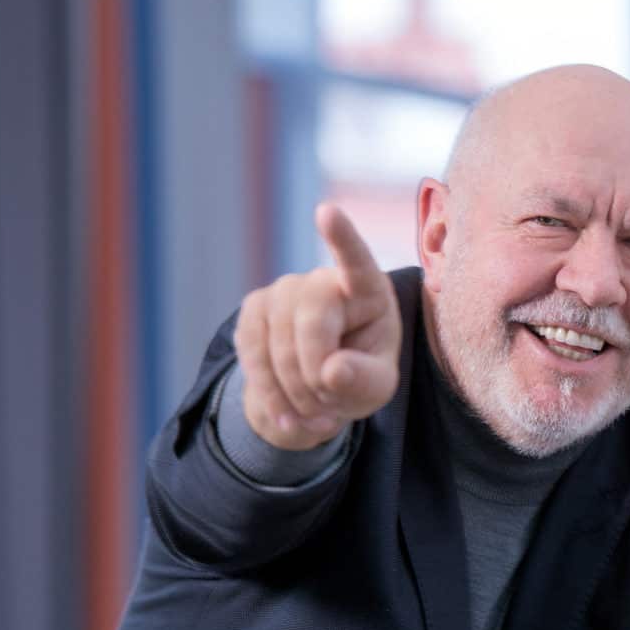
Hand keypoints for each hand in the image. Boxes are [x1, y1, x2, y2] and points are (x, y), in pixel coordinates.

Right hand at [234, 203, 400, 449]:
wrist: (317, 389)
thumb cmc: (359, 377)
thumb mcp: (376, 387)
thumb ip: (364, 380)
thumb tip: (332, 370)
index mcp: (366, 290)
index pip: (356, 262)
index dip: (342, 239)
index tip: (327, 213)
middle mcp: (321, 281)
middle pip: (312, 321)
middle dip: (318, 374)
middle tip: (332, 408)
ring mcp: (282, 292)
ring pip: (277, 344)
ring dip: (295, 392)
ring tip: (316, 413)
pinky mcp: (252, 312)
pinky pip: (253, 357)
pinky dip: (272, 396)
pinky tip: (291, 416)